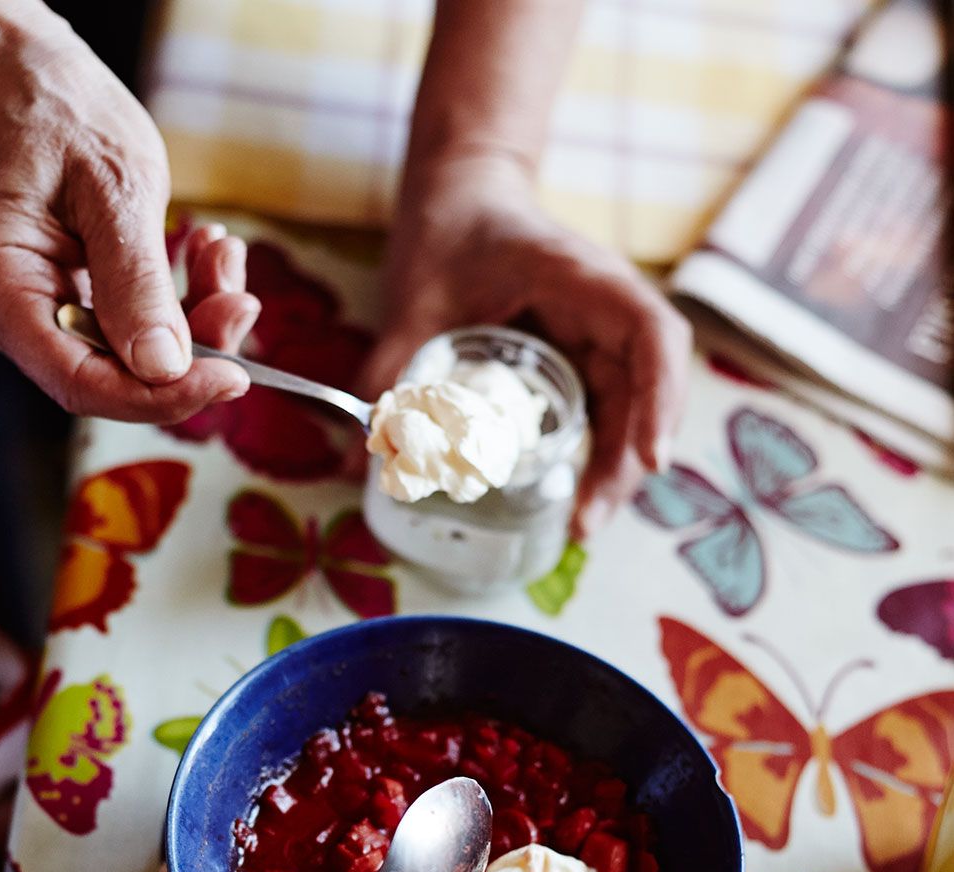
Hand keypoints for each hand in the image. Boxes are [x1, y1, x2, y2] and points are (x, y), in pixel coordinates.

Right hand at [0, 23, 259, 420]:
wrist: (23, 78)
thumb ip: (136, 281)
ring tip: (221, 256)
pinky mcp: (65, 306)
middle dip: (188, 349)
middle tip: (240, 301)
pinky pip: (129, 329)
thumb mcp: (113, 185)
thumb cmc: (55, 111)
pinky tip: (200, 253)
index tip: (230, 377)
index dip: (158, 395)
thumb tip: (165, 366)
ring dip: (192, 317)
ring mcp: (33, 315)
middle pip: (108, 377)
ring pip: (129, 357)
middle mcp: (3, 317)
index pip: (78, 382)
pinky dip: (176, 300)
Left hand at [366, 156, 691, 533]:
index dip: (659, 396)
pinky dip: (593, 457)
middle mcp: (606, 310)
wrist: (461, 198)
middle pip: (646, 389)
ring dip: (614, 469)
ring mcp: (598, 338)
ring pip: (630, 410)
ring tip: (580, 523)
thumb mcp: (415, 295)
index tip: (650, 457)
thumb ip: (391, 364)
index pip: (650, 333)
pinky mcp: (581, 363)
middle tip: (584, 521)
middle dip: (625, 460)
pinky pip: (601, 414)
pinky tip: (569, 498)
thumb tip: (363, 452)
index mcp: (582, 278)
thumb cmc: (449, 231)